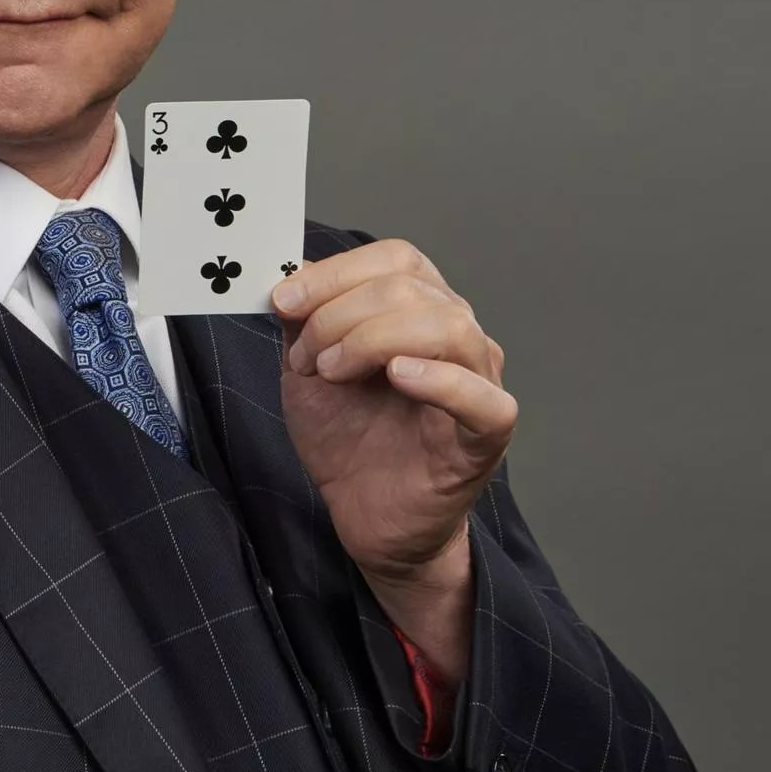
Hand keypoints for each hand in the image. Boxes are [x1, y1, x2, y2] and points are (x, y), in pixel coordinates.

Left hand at [271, 240, 517, 683]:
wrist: (365, 513)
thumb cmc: (348, 437)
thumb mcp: (307, 368)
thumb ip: (302, 320)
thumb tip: (290, 272)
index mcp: (420, 308)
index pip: (396, 258)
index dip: (336, 272)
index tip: (283, 300)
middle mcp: (458, 334)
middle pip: (412, 288)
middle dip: (341, 315)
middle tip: (307, 357)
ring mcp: (479, 381)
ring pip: (448, 327)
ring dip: (373, 340)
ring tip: (334, 373)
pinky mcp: (487, 433)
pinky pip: (484, 397)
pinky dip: (441, 379)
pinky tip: (399, 376)